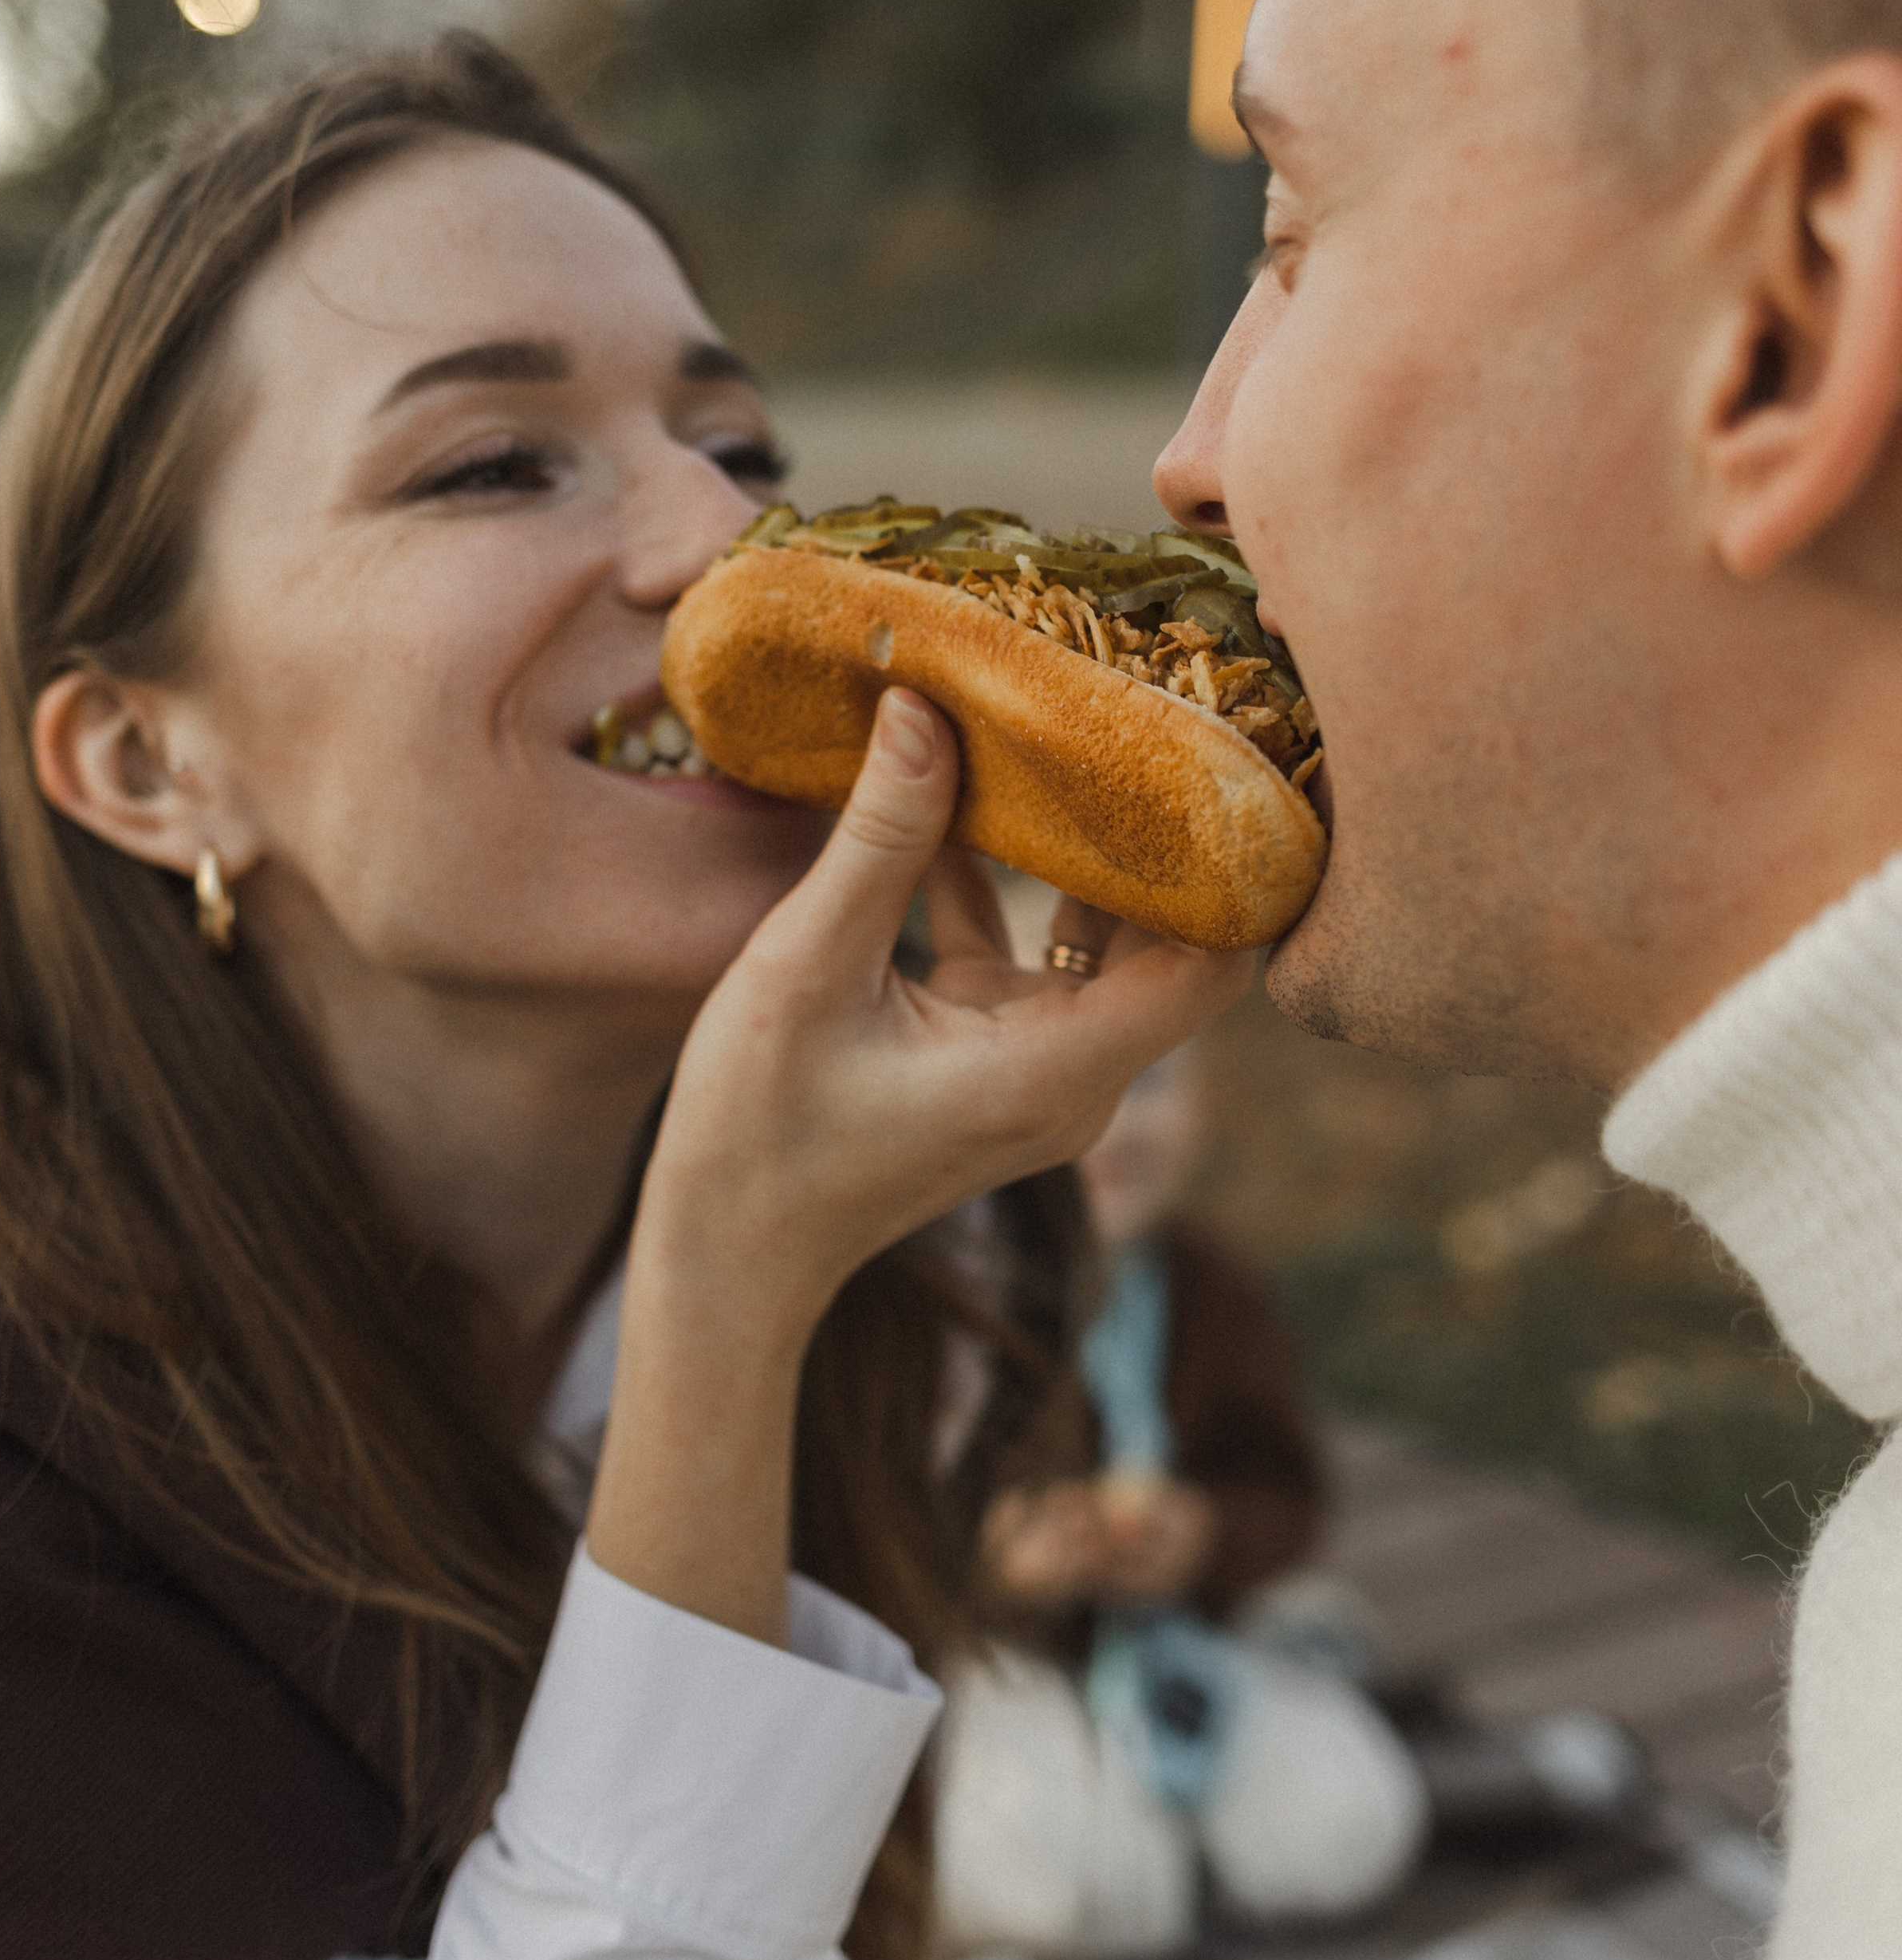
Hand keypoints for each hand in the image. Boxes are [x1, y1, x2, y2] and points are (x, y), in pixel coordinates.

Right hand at [586, 692, 1250, 1637]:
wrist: (727, 1257)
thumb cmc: (758, 1136)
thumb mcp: (807, 969)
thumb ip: (881, 839)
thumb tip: (926, 702)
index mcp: (1060, 1070)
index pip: (1217, 960)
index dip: (1232, 862)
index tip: (1207, 757)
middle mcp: (1078, 1077)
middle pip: (1173, 938)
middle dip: (1158, 830)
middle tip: (1132, 710)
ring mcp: (1043, 1072)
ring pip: (1103, 942)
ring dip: (1082, 848)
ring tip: (1058, 734)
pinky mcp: (998, 1061)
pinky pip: (1034, 958)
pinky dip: (1012, 886)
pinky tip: (960, 796)